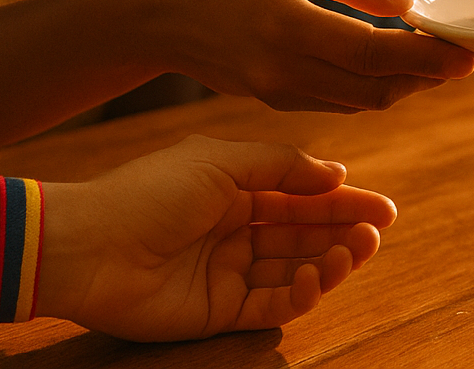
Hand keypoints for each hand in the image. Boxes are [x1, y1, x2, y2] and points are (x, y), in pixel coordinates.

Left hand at [43, 135, 396, 341]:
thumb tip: (336, 171)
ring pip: (295, 271)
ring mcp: (228, 273)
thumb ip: (282, 165)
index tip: (382, 207)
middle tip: (376, 231)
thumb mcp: (220, 161)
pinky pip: (271, 307)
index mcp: (234, 190)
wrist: (91, 247)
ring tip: (352, 251)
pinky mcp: (219, 313)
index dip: (343, 201)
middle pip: (305, 235)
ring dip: (330, 262)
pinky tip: (313, 278)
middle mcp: (236, 231)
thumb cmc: (149, 192)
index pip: (301, 197)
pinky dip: (299, 295)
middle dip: (344, 232)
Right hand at [157, 0, 473, 112]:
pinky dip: (375, 90)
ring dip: (405, 87)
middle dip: (426, 78)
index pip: (373, 51)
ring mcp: (278, 94)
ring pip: (362, 103)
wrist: (157, 17)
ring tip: (439, 63)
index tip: (466, 53)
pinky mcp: (276, 103)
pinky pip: (339, 104)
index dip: (426, 57)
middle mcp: (282, 70)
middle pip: (375, 89)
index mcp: (285, 25)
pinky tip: (396, 69)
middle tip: (464, 60)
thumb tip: (406, 1)